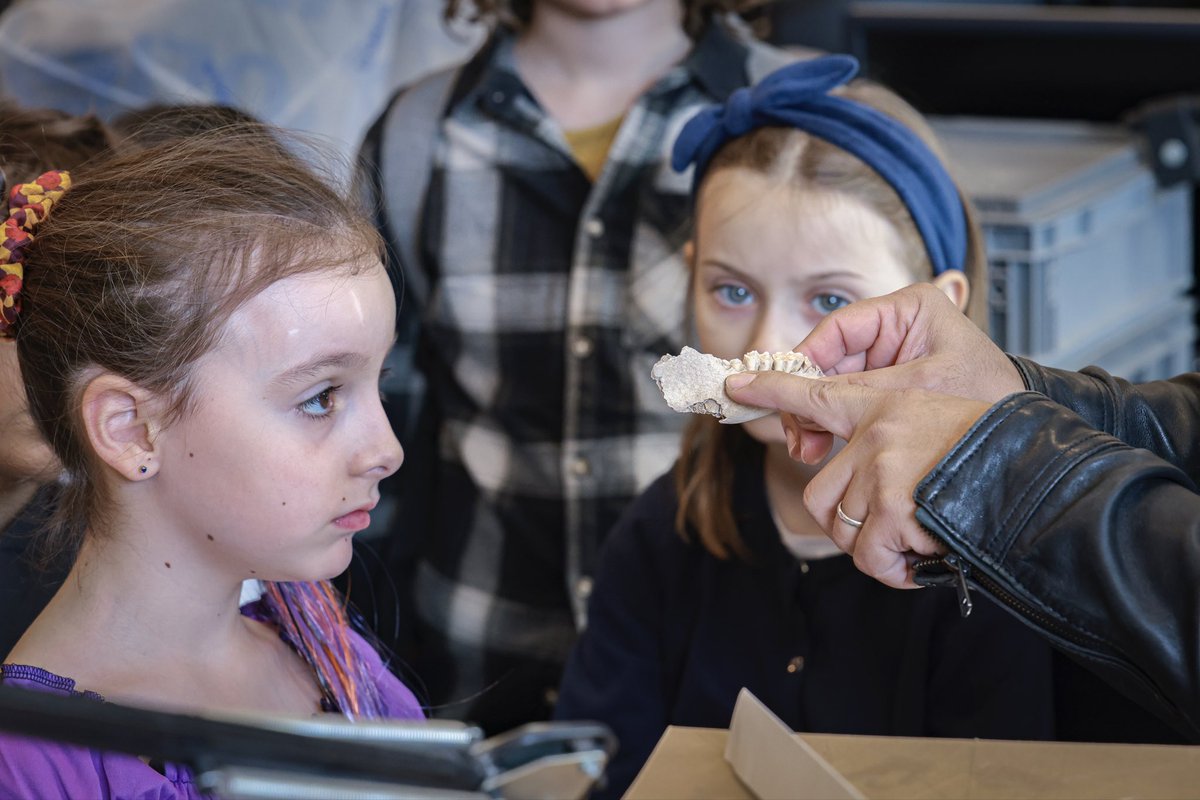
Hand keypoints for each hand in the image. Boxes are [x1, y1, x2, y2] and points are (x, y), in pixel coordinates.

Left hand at [726, 370, 991, 588]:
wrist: (1038, 479)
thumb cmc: (995, 458)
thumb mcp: (939, 424)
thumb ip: (893, 444)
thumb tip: (866, 490)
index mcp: (887, 404)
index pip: (814, 394)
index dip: (771, 390)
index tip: (734, 382)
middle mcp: (877, 432)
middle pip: (823, 495)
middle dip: (849, 523)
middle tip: (891, 528)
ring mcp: (883, 470)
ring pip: (844, 529)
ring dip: (877, 548)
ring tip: (921, 539)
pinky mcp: (894, 508)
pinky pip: (870, 556)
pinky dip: (893, 570)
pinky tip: (925, 558)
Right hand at [790, 283, 1023, 461]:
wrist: (1022, 442)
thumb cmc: (985, 400)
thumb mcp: (914, 392)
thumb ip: (850, 391)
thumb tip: (790, 394)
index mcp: (909, 307)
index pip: (838, 327)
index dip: (803, 360)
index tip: (779, 392)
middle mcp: (895, 328)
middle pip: (828, 359)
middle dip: (806, 399)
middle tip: (798, 438)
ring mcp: (892, 358)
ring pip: (831, 385)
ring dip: (813, 418)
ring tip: (809, 451)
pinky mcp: (890, 388)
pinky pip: (846, 404)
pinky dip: (830, 427)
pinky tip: (822, 449)